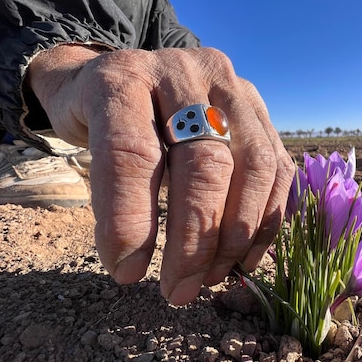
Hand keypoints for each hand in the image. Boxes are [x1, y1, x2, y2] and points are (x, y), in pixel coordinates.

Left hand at [27, 45, 294, 304]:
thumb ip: (107, 189)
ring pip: (254, 166)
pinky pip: (278, 166)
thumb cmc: (100, 115)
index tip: (126, 272)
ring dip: (237, 235)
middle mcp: (183, 70)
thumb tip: (135, 264)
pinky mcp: (259, 106)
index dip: (131, 220)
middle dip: (196, 240)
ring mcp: (229, 85)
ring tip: (212, 277)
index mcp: (124, 78)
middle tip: (179, 290)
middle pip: (205, 163)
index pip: (132, 153)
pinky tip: (244, 254)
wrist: (131, 74)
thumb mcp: (82, 139)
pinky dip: (266, 219)